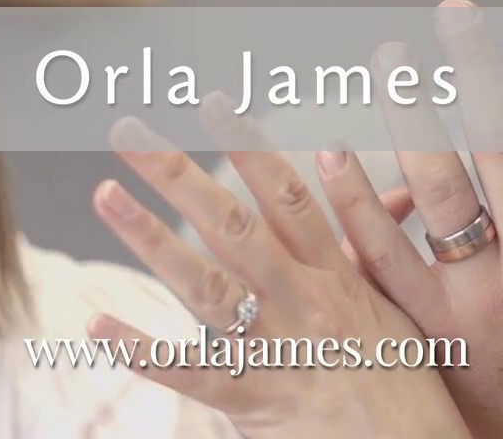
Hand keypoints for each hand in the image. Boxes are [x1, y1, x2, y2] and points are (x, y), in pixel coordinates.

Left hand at [87, 92, 470, 438]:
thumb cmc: (407, 379)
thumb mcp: (398, 301)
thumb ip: (378, 243)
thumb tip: (395, 190)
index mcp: (335, 274)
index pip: (287, 195)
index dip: (249, 146)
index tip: (214, 103)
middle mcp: (302, 300)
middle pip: (234, 225)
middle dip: (178, 175)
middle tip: (129, 132)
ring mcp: (277, 348)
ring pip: (206, 284)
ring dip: (151, 238)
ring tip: (105, 195)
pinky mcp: (256, 399)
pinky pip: (192, 373)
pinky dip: (142, 349)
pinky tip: (95, 324)